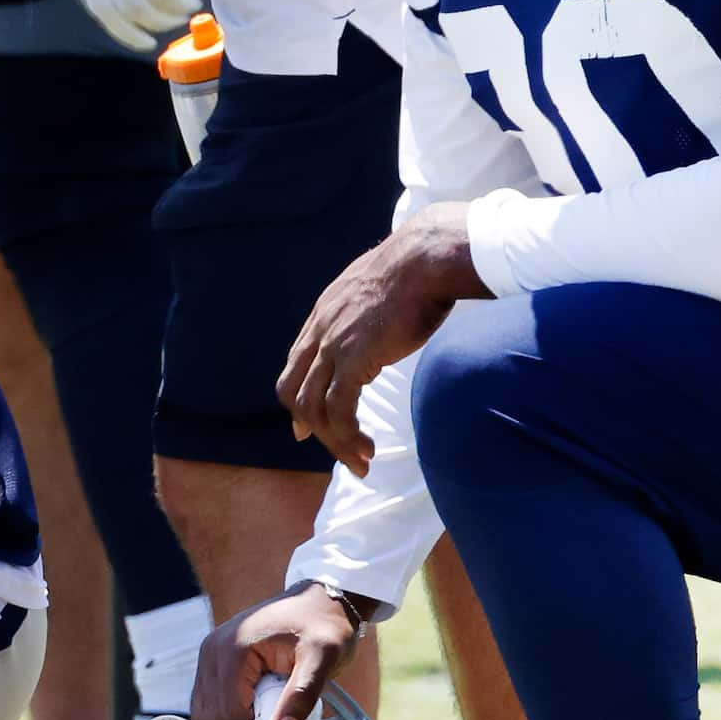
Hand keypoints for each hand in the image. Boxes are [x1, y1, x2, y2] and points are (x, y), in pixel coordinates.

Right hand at [192, 584, 363, 719]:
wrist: (321, 601)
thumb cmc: (324, 626)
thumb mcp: (323, 659)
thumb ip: (301, 696)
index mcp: (232, 649)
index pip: (227, 715)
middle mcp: (212, 651)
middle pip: (209, 719)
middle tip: (275, 713)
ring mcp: (209, 657)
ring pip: (205, 716)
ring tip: (269, 703)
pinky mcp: (213, 663)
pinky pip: (209, 705)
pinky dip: (232, 713)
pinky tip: (258, 700)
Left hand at [277, 201, 489, 472]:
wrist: (425, 259)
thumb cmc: (416, 273)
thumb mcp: (376, 292)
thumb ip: (365, 315)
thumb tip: (377, 331)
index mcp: (323, 316)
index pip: (295, 368)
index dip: (302, 402)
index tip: (313, 429)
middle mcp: (319, 332)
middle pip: (296, 393)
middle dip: (315, 429)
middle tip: (342, 451)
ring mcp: (333, 345)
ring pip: (315, 408)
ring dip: (336, 442)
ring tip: (362, 461)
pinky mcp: (353, 358)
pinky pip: (339, 409)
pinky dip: (349, 435)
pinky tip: (368, 448)